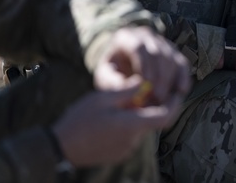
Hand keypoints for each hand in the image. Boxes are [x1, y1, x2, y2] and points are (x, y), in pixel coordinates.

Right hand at [51, 85, 179, 167]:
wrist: (60, 147)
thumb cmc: (79, 120)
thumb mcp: (103, 98)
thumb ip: (128, 90)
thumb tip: (145, 81)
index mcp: (131, 125)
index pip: (165, 116)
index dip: (175, 104)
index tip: (176, 91)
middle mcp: (133, 140)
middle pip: (153, 120)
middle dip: (153, 105)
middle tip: (142, 91)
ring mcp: (126, 149)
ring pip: (141, 127)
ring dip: (138, 115)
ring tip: (120, 103)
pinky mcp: (118, 153)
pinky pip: (131, 136)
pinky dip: (129, 124)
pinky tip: (112, 117)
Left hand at [93, 26, 190, 107]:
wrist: (121, 64)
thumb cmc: (112, 71)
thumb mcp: (105, 75)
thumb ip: (113, 81)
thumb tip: (130, 88)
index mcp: (126, 38)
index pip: (139, 47)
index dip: (144, 65)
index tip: (146, 85)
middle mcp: (147, 36)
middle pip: (158, 52)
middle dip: (159, 76)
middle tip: (157, 98)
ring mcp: (162, 42)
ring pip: (171, 58)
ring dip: (170, 80)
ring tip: (163, 100)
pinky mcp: (173, 52)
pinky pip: (182, 63)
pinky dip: (183, 76)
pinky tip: (181, 90)